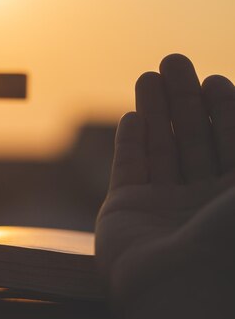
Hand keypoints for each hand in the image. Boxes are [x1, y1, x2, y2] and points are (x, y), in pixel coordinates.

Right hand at [96, 54, 234, 317]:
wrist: (180, 290)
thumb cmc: (226, 239)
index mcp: (234, 197)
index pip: (232, 142)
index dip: (225, 109)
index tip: (214, 78)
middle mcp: (202, 200)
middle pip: (194, 138)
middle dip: (185, 99)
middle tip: (175, 60)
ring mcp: (163, 205)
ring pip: (160, 147)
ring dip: (154, 110)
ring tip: (149, 74)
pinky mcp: (126, 210)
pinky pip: (129, 167)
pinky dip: (130, 141)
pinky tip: (131, 116)